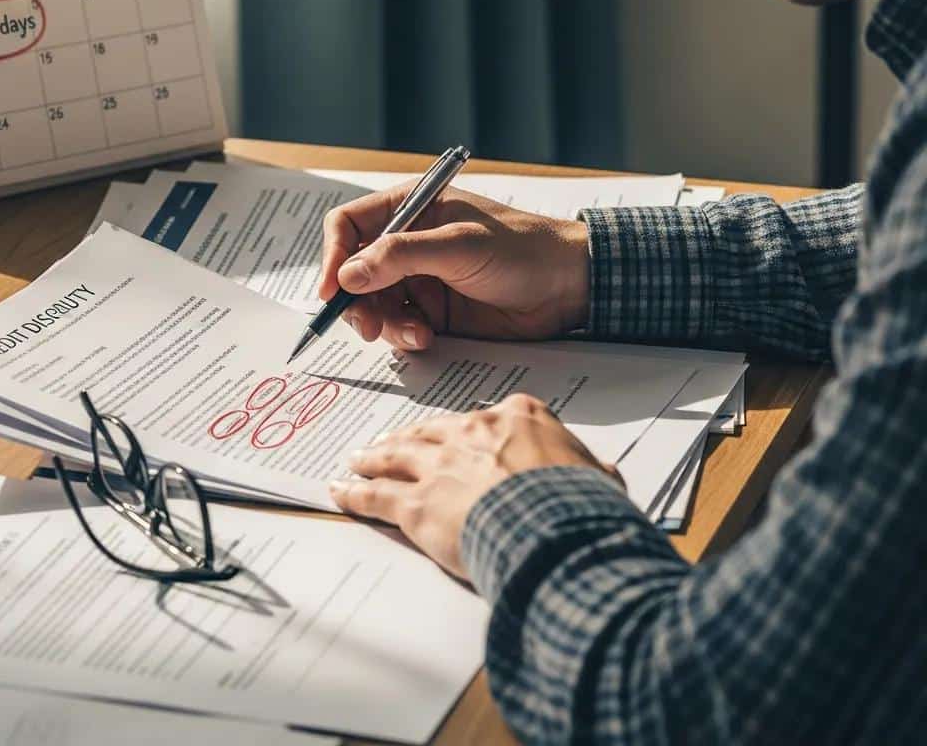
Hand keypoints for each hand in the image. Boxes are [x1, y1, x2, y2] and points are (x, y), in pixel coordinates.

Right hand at [319, 183, 590, 351]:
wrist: (567, 287)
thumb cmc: (520, 250)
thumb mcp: (458, 246)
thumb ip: (400, 257)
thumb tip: (347, 275)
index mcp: (410, 208)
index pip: (349, 226)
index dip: (332, 256)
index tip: (331, 290)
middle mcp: (408, 242)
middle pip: (353, 271)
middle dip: (356, 300)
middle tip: (367, 326)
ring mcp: (419, 278)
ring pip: (373, 304)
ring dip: (384, 324)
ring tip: (415, 334)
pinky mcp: (433, 312)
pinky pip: (399, 327)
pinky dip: (404, 337)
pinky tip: (427, 339)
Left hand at [328, 394, 622, 579]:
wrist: (553, 526)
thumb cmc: (579, 504)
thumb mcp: (596, 476)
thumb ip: (589, 469)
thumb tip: (604, 476)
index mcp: (517, 417)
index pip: (486, 420)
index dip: (465, 431)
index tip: (456, 436)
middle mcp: (471, 433)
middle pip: (431, 431)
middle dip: (408, 437)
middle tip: (390, 441)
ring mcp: (440, 466)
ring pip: (396, 455)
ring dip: (374, 457)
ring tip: (358, 459)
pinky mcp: (417, 504)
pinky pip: (376, 496)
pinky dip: (354, 493)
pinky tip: (340, 491)